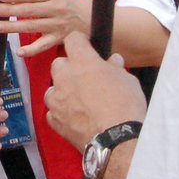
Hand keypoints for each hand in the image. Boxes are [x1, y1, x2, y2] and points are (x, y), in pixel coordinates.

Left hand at [0, 0, 89, 57]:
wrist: (91, 18)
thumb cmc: (69, 3)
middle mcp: (57, 9)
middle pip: (30, 10)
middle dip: (10, 10)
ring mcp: (58, 25)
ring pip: (32, 26)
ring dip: (13, 27)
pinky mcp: (58, 39)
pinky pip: (43, 46)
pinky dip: (31, 50)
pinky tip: (19, 51)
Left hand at [45, 32, 147, 149]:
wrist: (116, 139)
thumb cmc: (125, 107)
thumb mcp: (127, 79)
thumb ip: (115, 68)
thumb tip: (113, 62)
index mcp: (83, 62)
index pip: (73, 40)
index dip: (80, 42)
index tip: (85, 46)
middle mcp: (65, 77)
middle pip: (58, 63)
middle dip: (69, 68)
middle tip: (84, 77)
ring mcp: (57, 99)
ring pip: (52, 88)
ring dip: (62, 91)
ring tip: (79, 100)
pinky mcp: (54, 119)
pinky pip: (53, 111)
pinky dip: (61, 112)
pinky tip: (75, 117)